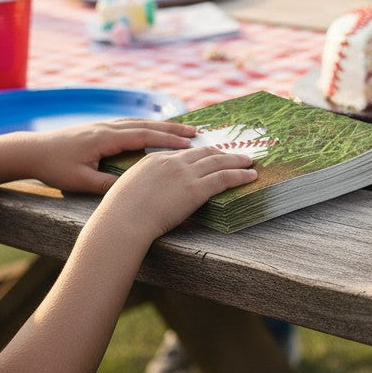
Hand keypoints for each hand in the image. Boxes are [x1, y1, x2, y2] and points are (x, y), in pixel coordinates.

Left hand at [18, 119, 199, 193]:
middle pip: (146, 125)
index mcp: (105, 139)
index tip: (189, 144)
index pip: (143, 136)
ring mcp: (103, 126)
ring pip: (138, 122)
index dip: (167, 140)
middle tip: (196, 133)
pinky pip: (129, 124)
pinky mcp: (98, 128)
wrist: (30, 151)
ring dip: (161, 125)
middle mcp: (107, 128)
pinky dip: (147, 125)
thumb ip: (106, 184)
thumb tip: (132, 188)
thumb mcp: (80, 181)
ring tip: (182, 130)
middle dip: (171, 129)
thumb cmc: (54, 167)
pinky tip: (154, 130)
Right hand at [94, 145, 257, 240]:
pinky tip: (251, 176)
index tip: (212, 155)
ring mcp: (186, 174)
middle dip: (223, 152)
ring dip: (237, 161)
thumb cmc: (120, 212)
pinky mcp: (196, 189)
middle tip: (236, 154)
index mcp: (155, 159)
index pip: (186, 153)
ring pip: (219, 162)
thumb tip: (152, 191)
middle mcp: (173, 162)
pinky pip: (225, 178)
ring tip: (250, 161)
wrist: (123, 220)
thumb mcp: (130, 187)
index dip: (202, 154)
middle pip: (206, 153)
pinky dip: (241, 175)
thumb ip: (145, 183)